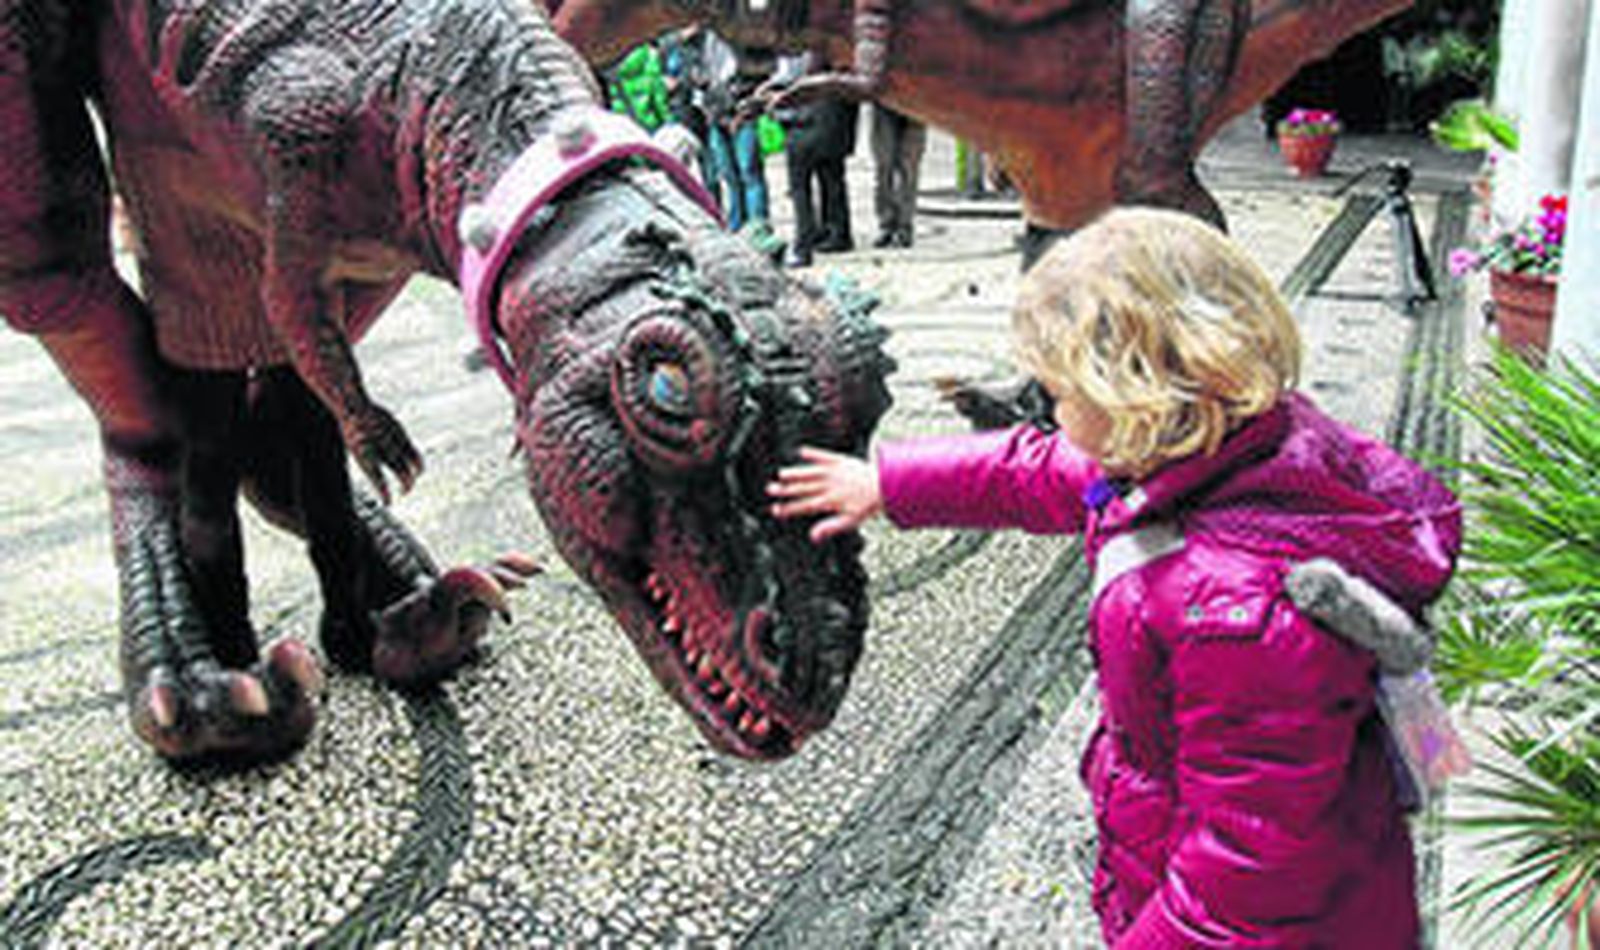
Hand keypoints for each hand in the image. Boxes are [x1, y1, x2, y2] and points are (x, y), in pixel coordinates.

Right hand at [767, 446, 882, 542]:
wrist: (885, 486)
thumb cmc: (868, 504)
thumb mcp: (850, 521)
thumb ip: (829, 527)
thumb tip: (813, 536)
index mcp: (830, 502)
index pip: (805, 506)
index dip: (789, 508)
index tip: (775, 510)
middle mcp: (829, 486)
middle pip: (803, 489)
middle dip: (785, 490)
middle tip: (770, 490)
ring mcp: (833, 472)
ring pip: (810, 472)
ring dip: (795, 473)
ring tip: (781, 474)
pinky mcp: (840, 461)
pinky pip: (824, 455)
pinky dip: (813, 453)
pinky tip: (802, 451)